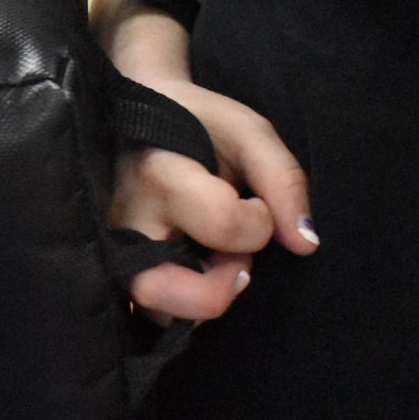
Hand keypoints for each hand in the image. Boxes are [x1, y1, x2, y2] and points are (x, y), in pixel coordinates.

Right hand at [113, 76, 314, 321]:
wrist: (139, 110)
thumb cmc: (197, 121)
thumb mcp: (247, 132)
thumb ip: (283, 182)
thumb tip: (305, 245)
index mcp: (160, 175)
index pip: (222, 224)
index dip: (259, 220)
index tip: (255, 200)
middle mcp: (126, 219)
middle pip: (159, 289)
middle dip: (217, 291)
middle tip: (238, 263)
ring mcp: (113, 246)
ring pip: (150, 309)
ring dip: (198, 302)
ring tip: (216, 264)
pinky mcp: (115, 263)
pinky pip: (146, 308)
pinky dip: (182, 305)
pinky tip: (200, 274)